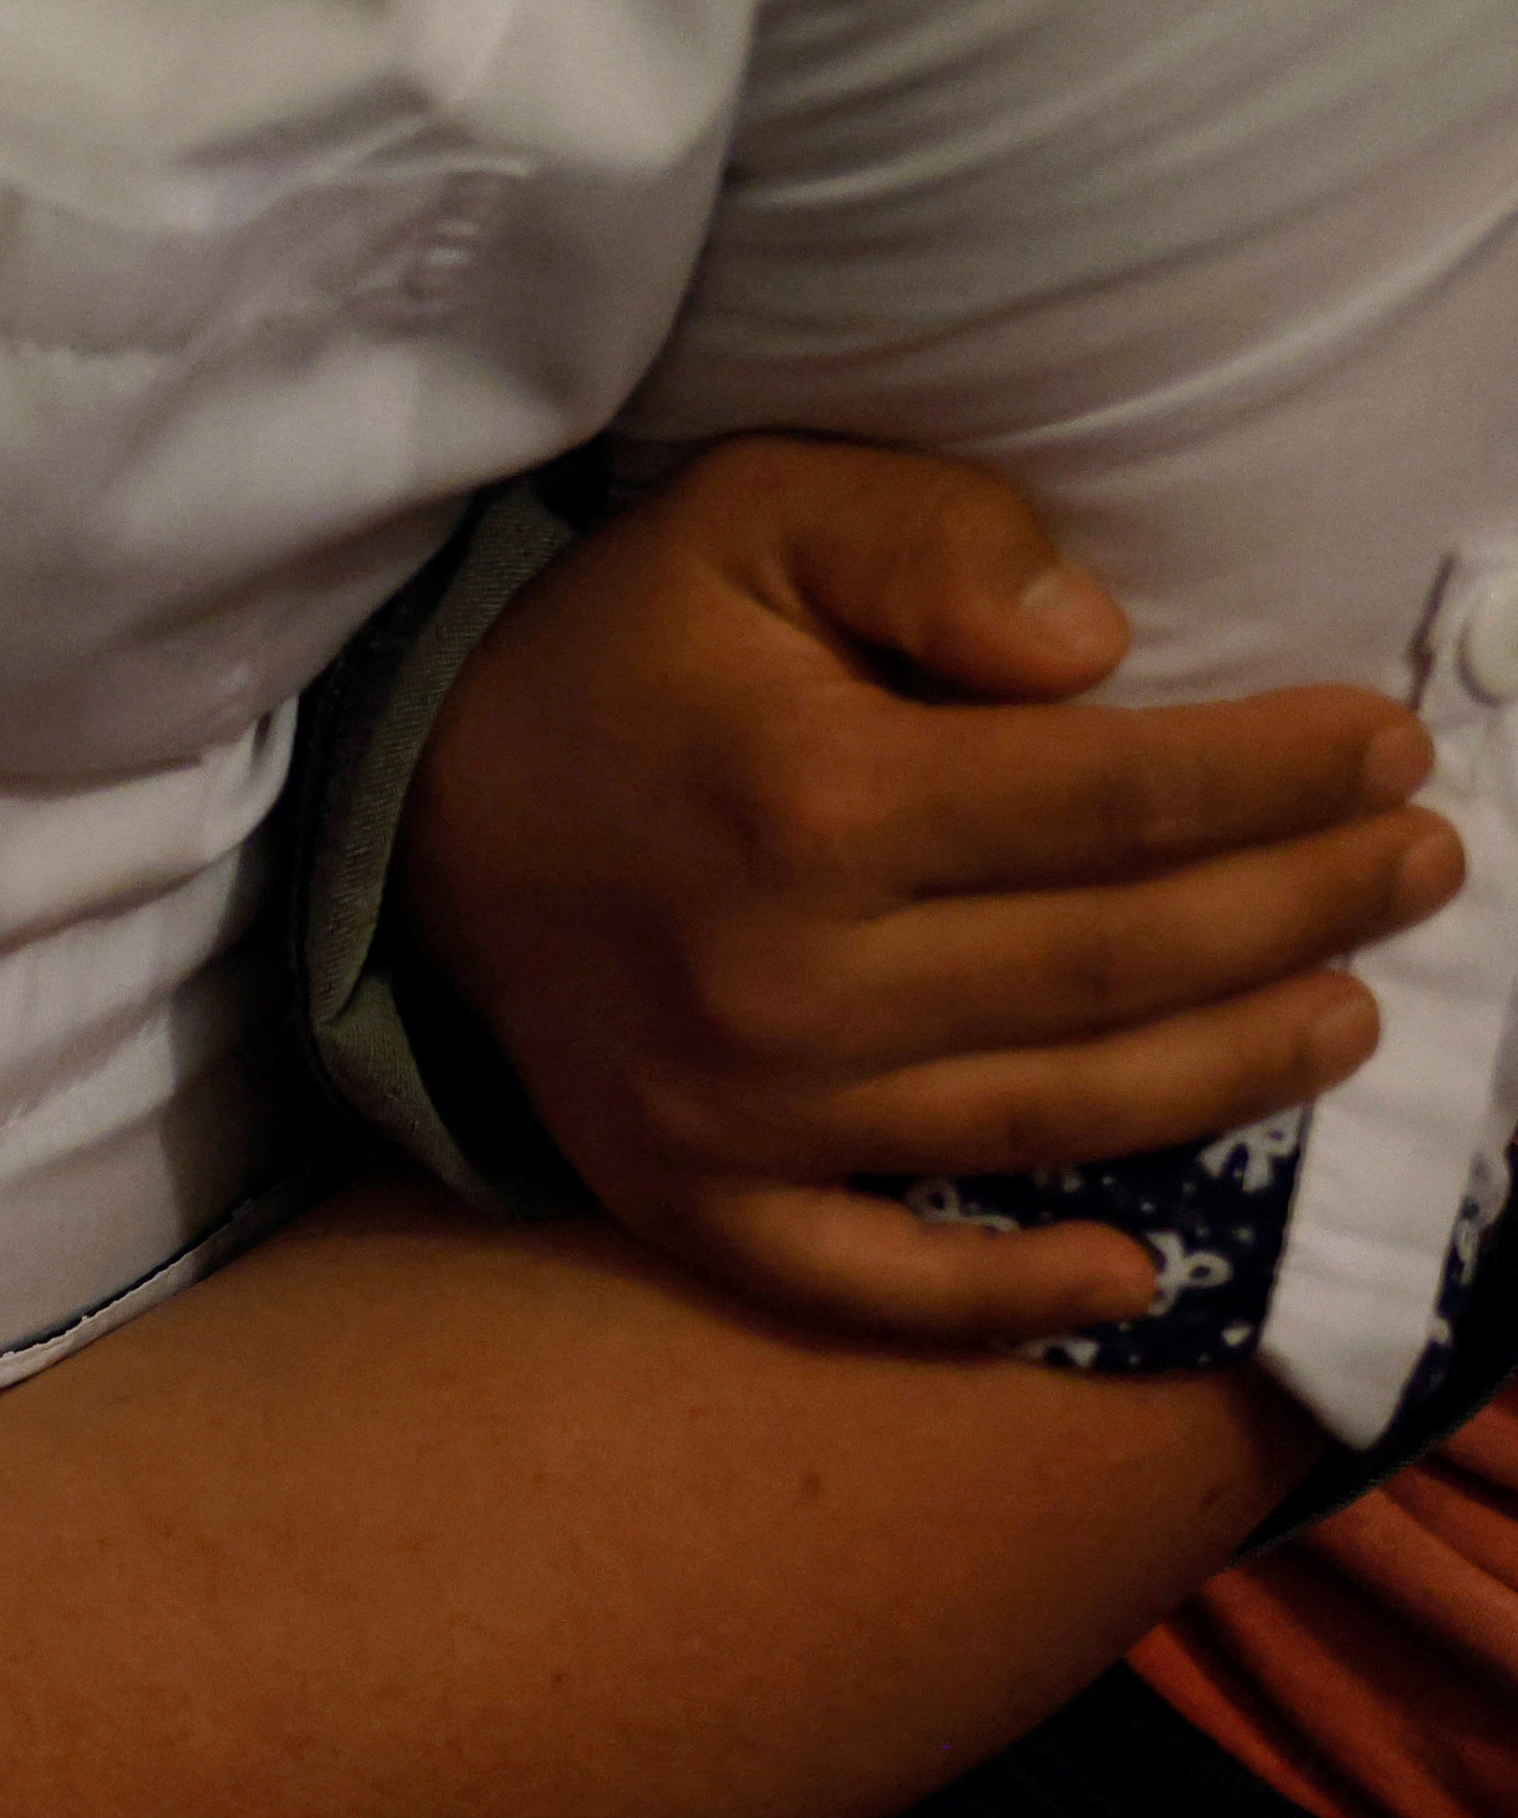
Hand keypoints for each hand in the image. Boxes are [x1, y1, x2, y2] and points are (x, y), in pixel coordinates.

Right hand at [406, 436, 1458, 1343]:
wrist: (402, 808)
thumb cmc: (614, 647)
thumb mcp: (751, 516)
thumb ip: (932, 540)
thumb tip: (1101, 650)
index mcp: (811, 802)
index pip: (1120, 799)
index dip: (1284, 777)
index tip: (1389, 747)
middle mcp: (784, 981)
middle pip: (1120, 962)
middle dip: (1301, 908)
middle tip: (1418, 866)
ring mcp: (738, 1112)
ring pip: (1049, 1116)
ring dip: (1229, 1075)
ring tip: (1344, 1015)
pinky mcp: (689, 1194)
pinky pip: (871, 1284)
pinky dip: (1007, 1302)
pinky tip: (1131, 1274)